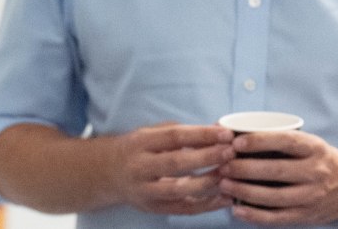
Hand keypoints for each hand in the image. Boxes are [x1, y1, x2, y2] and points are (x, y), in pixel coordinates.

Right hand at [108, 122, 235, 214]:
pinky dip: (207, 205)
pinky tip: (225, 198)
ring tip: (230, 174)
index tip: (225, 133)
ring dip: (208, 183)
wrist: (108, 174)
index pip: (173, 137)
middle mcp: (140, 167)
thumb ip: (180, 132)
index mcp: (140, 143)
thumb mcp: (151, 134)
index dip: (201, 135)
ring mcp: (146, 190)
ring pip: (180, 189)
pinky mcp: (154, 208)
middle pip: (176, 163)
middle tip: (230, 152)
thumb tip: (217, 129)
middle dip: (206, 157)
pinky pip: (184, 208)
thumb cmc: (137, 149)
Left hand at [217, 129, 337, 225]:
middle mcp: (316, 172)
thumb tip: (236, 132)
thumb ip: (279, 139)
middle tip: (222, 165)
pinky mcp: (307, 216)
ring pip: (274, 196)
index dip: (259, 141)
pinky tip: (237, 210)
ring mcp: (312, 197)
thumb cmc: (320, 159)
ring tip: (223, 184)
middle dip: (244, 168)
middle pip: (276, 171)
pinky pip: (278, 218)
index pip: (285, 141)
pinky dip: (255, 216)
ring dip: (244, 191)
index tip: (235, 142)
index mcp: (314, 148)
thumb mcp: (309, 143)